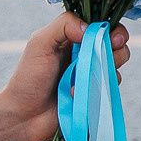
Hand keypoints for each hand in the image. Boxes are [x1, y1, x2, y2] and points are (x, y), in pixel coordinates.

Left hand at [0, 12, 128, 140]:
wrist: (24, 116)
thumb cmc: (27, 78)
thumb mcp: (40, 43)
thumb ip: (63, 25)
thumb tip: (91, 27)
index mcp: (71, 36)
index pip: (100, 23)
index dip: (112, 28)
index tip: (113, 37)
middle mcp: (84, 52)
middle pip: (114, 42)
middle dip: (117, 46)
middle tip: (111, 52)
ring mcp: (90, 73)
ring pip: (116, 63)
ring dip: (107, 68)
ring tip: (85, 77)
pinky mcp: (93, 92)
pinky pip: (110, 85)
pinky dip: (100, 87)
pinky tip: (79, 93)